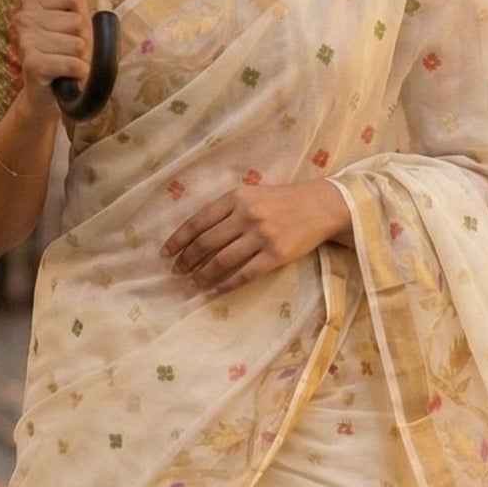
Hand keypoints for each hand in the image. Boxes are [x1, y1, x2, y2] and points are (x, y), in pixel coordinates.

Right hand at [11, 0, 91, 117]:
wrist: (47, 96)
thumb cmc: (63, 56)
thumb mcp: (72, 23)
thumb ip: (75, 0)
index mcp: (32, 1)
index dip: (81, 17)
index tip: (68, 31)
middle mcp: (24, 18)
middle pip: (78, 21)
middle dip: (81, 40)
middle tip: (67, 52)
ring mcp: (26, 41)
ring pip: (78, 44)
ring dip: (79, 59)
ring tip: (65, 64)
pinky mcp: (33, 65)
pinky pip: (74, 63)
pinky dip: (77, 72)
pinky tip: (66, 76)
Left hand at [163, 178, 349, 291]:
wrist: (322, 206)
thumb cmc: (284, 200)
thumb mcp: (253, 194)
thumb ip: (227, 208)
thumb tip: (197, 232)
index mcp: (237, 197)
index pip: (198, 221)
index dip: (179, 239)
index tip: (166, 253)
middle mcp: (247, 215)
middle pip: (206, 243)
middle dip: (187, 260)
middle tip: (176, 272)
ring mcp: (262, 236)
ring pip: (222, 261)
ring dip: (203, 275)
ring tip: (192, 283)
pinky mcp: (276, 255)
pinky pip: (245, 274)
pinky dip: (226, 286)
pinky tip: (214, 293)